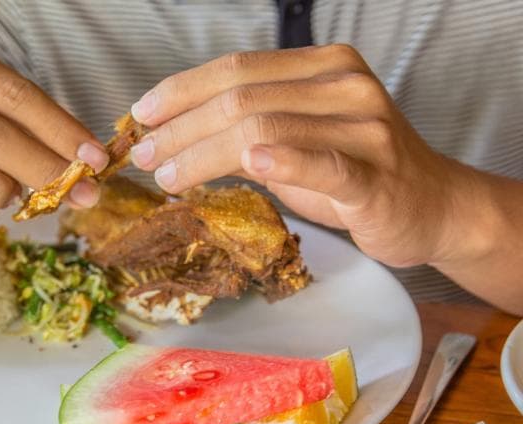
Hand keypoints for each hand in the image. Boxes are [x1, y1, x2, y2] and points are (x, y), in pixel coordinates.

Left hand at [128, 45, 472, 267]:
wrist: (431, 207)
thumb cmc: (355, 172)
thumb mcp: (296, 141)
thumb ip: (246, 131)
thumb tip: (175, 136)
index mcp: (323, 67)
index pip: (237, 69)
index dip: (181, 91)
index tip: (141, 116)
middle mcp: (344, 87)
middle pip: (242, 98)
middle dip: (180, 129)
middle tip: (143, 156)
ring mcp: (364, 128)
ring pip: (264, 129)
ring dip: (202, 154)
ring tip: (166, 177)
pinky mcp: (375, 176)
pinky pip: (323, 164)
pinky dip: (283, 162)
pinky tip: (249, 163)